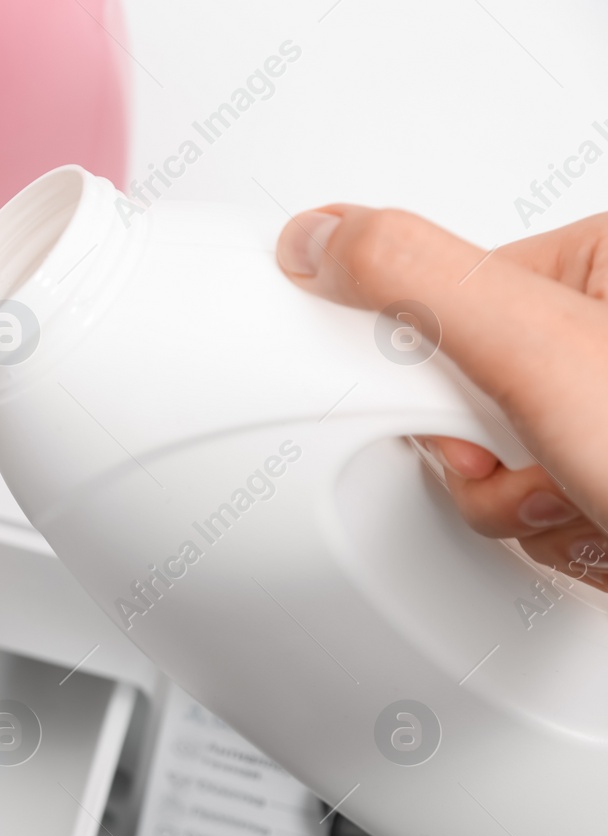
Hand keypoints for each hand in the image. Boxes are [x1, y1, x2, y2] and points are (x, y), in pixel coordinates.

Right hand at [275, 208, 607, 589]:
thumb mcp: (540, 348)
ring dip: (525, 506)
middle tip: (534, 459)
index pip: (438, 299)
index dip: (416, 369)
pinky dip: (559, 536)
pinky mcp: (607, 476)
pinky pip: (539, 510)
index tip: (433, 406)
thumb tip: (318, 238)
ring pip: (499, 463)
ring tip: (585, 497)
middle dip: (482, 455)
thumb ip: (416, 282)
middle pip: (459, 390)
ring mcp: (604, 413)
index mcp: (598, 262)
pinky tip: (603, 520)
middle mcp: (603, 333)